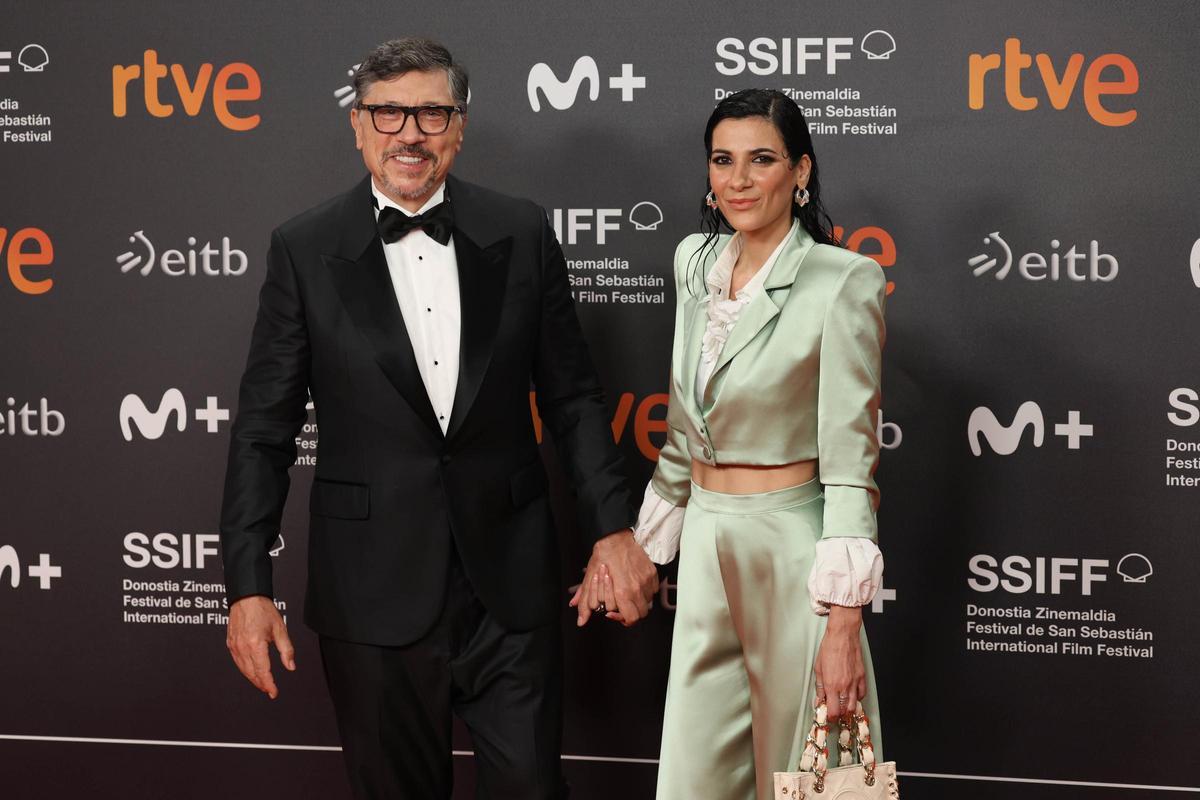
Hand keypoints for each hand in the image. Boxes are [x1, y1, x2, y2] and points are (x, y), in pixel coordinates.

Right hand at [226, 595, 294, 698]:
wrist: (246, 597)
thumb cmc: (263, 610)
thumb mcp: (280, 629)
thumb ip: (286, 650)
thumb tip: (290, 666)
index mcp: (255, 644)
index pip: (262, 671)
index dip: (268, 684)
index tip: (273, 692)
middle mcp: (242, 647)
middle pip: (251, 673)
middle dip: (261, 684)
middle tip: (270, 690)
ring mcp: (234, 646)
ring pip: (243, 669)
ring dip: (253, 678)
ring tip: (262, 683)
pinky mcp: (230, 644)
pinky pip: (237, 662)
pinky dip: (245, 669)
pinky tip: (252, 671)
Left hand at [569, 529, 657, 626]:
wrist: (617, 535)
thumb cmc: (604, 553)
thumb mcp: (590, 577)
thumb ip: (586, 602)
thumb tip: (581, 620)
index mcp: (623, 592)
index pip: (631, 619)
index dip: (623, 620)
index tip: (614, 613)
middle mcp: (637, 588)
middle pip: (641, 614)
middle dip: (631, 613)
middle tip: (622, 606)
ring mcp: (647, 581)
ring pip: (648, 602)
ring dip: (638, 602)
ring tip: (628, 594)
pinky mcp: (652, 574)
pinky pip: (652, 590)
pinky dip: (645, 591)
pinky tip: (635, 584)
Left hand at [813, 605, 866, 719]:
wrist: (843, 636)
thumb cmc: (829, 649)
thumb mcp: (818, 668)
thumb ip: (820, 687)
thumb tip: (820, 700)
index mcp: (831, 685)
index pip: (833, 711)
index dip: (830, 717)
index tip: (828, 716)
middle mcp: (844, 686)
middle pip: (845, 711)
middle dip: (839, 715)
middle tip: (834, 712)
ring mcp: (855, 682)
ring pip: (855, 705)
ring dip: (848, 709)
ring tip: (843, 706)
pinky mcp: (862, 677)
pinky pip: (862, 694)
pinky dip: (857, 698)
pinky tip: (852, 695)